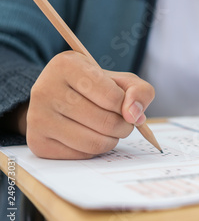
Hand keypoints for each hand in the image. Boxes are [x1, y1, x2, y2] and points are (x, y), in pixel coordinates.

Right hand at [26, 51, 154, 158]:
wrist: (59, 99)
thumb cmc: (96, 88)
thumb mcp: (121, 81)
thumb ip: (139, 91)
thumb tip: (135, 115)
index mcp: (66, 65)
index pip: (112, 97)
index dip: (127, 106)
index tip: (125, 105)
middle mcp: (45, 89)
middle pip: (106, 122)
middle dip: (124, 126)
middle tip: (123, 122)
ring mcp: (37, 117)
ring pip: (95, 142)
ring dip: (113, 140)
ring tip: (110, 130)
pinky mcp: (37, 142)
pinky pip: (82, 155)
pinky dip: (95, 149)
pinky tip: (91, 136)